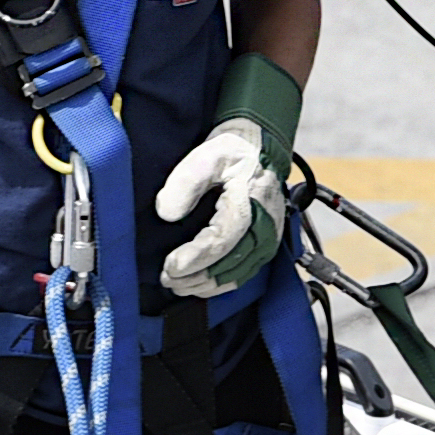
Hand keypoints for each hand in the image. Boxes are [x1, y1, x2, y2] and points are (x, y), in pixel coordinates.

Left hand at [153, 115, 285, 295]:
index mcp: (250, 205)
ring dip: (204, 285)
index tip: (170, 266)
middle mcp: (265, 228)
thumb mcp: (207, 155)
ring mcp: (267, 240)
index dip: (194, 259)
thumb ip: (185, 182)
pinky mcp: (265, 246)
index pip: (221, 241)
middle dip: (195, 277)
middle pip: (229, 266)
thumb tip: (166, 213)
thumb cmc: (234, 152)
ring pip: (236, 276)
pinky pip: (243, 275)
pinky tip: (198, 285)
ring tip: (177, 284)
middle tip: (166, 278)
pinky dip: (219, 284)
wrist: (260, 149)